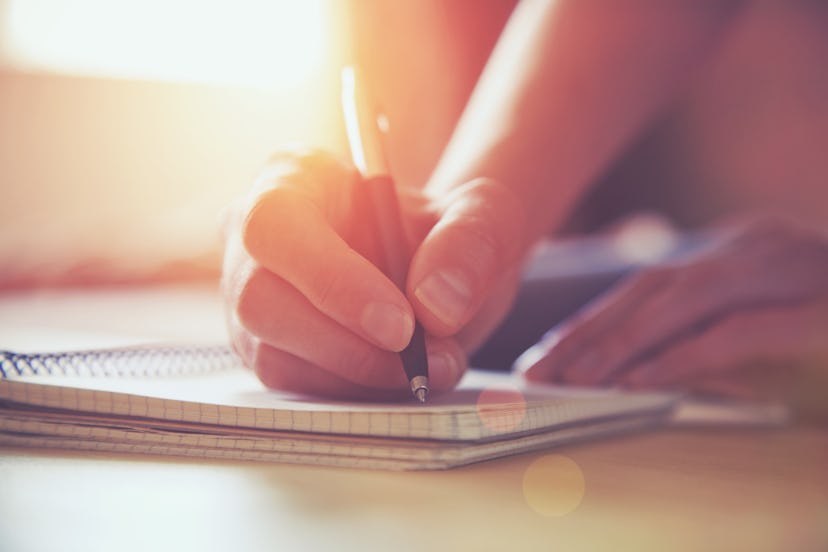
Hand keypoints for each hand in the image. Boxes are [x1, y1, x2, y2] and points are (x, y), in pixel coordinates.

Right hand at [222, 148, 528, 398]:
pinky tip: (399, 375)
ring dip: (358, 376)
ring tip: (428, 366)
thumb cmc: (445, 231)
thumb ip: (471, 241)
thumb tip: (435, 306)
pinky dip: (353, 392)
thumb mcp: (482, 215)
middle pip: (259, 299)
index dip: (331, 280)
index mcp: (295, 177)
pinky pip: (294, 385)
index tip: (401, 325)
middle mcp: (254, 236)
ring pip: (274, 354)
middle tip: (421, 361)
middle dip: (347, 345)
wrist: (437, 272)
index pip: (277, 223)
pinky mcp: (267, 347)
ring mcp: (252, 296)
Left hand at [518, 216, 827, 403]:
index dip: (592, 319)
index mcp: (738, 247)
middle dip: (589, 334)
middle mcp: (754, 246)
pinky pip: (734, 332)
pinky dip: (681, 357)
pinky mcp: (819, 307)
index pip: (647, 283)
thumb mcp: (766, 314)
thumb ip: (711, 330)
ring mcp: (788, 269)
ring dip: (620, 345)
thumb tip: (641, 365)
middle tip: (540, 372)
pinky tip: (639, 381)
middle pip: (650, 289)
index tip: (548, 353)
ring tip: (576, 380)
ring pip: (681, 303)